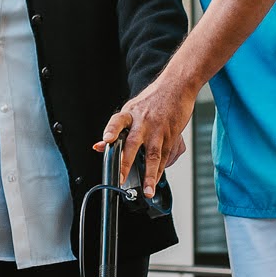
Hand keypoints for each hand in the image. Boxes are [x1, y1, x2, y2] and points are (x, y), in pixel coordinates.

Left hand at [98, 71, 196, 196]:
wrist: (177, 86)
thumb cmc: (153, 99)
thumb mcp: (131, 110)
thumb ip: (115, 130)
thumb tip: (98, 147)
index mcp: (130, 113)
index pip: (117, 121)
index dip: (110, 130)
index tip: (105, 140)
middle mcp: (143, 122)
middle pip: (133, 143)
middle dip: (126, 162)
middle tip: (121, 178)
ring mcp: (158, 130)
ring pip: (153, 155)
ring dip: (150, 175)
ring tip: (147, 190)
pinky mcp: (171, 135)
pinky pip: (165, 156)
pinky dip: (160, 169)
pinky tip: (156, 180)